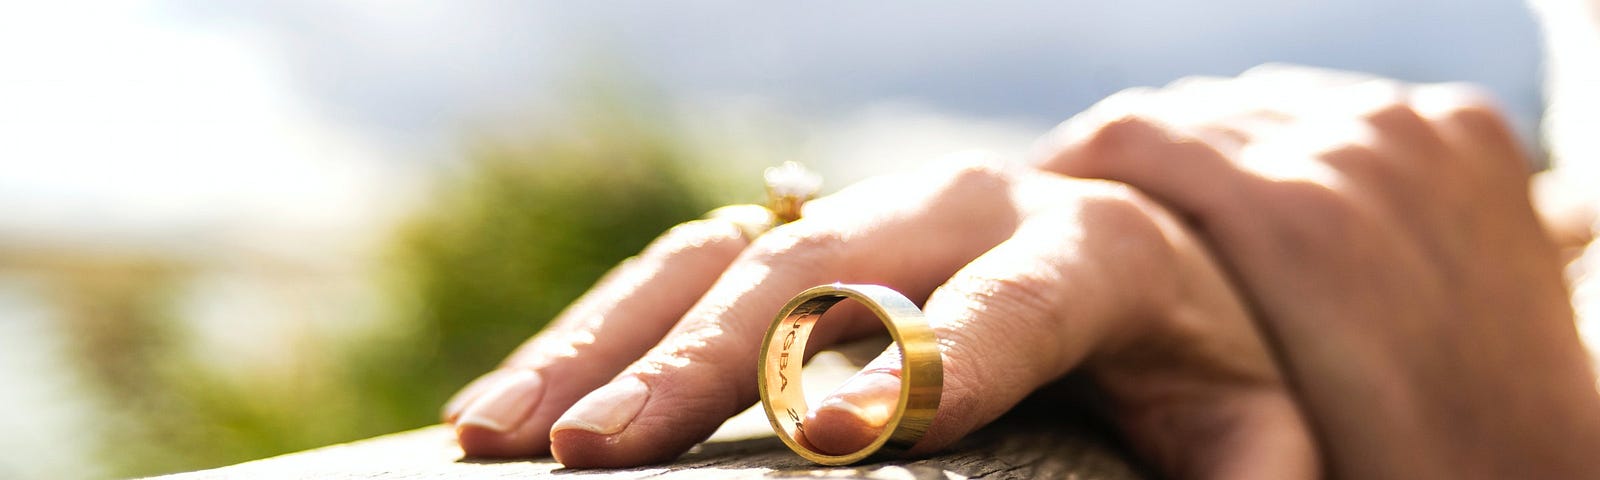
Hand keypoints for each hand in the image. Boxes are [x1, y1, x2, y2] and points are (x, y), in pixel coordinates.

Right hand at [442, 157, 1315, 477]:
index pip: (1005, 300)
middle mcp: (959, 209)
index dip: (925, 359)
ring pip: (714, 260)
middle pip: (818, 273)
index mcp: (1088, 249)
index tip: (838, 433)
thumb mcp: (1245, 437)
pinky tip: (507, 405)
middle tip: (602, 455)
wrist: (1146, 266)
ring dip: (600, 348)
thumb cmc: (1195, 376)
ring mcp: (864, 214)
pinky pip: (675, 269)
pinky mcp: (796, 236)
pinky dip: (588, 338)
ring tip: (501, 435)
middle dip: (703, 366)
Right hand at [1036, 65, 1599, 477]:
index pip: (1130, 135)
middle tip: (1098, 215)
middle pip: (1191, 111)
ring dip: (1211, 152)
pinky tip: (1274, 203)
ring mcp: (1417, 130)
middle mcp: (1356, 148)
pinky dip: (1294, 145)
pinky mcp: (1463, 128)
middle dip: (1133, 163)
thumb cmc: (1367, 460)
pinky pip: (1336, 109)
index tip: (1038, 203)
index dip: (1068, 166)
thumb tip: (1057, 236)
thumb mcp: (1235, 405)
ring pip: (1259, 103)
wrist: (1533, 466)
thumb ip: (1156, 310)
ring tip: (1184, 218)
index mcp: (1292, 219)